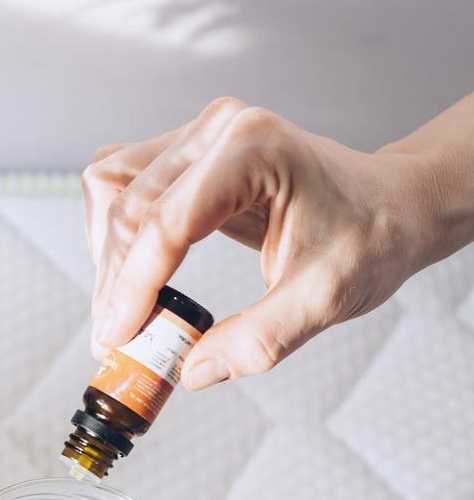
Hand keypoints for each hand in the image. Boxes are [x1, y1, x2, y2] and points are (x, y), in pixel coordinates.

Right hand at [83, 96, 440, 386]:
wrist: (392, 207)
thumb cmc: (370, 239)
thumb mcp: (324, 299)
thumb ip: (258, 339)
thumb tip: (190, 371)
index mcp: (255, 150)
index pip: (167, 221)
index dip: (133, 287)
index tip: (116, 340)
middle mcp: (219, 128)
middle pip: (127, 201)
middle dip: (114, 279)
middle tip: (116, 343)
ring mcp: (200, 133)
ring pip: (111, 185)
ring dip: (107, 254)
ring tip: (122, 314)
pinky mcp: (188, 150)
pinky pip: (124, 183)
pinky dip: (118, 236)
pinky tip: (133, 279)